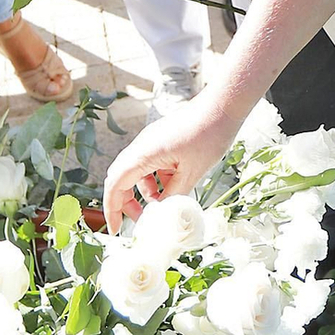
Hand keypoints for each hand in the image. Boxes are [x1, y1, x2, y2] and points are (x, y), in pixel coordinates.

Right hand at [103, 95, 239, 231]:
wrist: (223, 106)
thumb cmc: (209, 135)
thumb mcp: (192, 173)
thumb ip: (173, 196)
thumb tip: (162, 214)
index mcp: (144, 154)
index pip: (115, 185)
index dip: (112, 209)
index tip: (115, 229)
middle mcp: (142, 147)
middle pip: (121, 179)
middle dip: (126, 203)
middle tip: (140, 221)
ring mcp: (151, 142)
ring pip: (137, 173)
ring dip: (146, 192)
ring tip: (163, 207)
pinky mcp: (161, 141)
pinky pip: (151, 165)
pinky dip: (158, 180)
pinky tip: (175, 188)